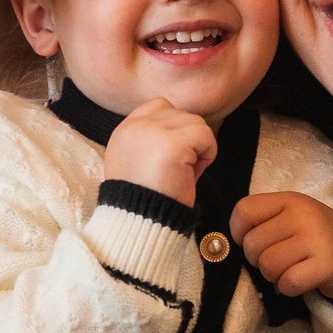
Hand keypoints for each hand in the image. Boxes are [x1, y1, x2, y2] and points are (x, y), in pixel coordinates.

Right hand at [102, 98, 217, 205]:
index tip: (171, 158)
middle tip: (177, 171)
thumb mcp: (138, 164)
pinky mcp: (171, 144)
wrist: (141, 225)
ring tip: (183, 173)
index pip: (160, 106)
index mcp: (124, 130)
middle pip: (182, 115)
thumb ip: (152, 140)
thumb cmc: (147, 201)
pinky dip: (207, 156)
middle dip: (188, 142)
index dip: (175, 129)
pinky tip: (191, 175)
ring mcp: (152, 132)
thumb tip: (186, 130)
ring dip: (199, 149)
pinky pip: (206, 136)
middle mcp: (134, 126)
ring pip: (196, 123)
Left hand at [230, 193, 332, 299]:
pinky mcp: (328, 264)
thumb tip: (226, 246)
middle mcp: (303, 214)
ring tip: (290, 271)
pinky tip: (300, 282)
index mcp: (290, 199)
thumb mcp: (294, 218)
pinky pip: (288, 282)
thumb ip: (264, 222)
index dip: (238, 233)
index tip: (250, 243)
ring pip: (268, 265)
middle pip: (252, 244)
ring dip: (273, 276)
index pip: (244, 211)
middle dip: (258, 261)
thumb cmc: (318, 238)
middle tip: (278, 262)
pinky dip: (288, 288)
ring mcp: (316, 238)